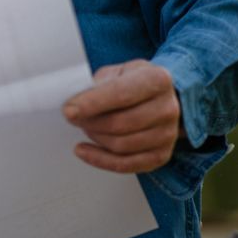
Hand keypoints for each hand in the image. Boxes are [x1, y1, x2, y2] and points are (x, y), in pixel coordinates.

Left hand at [62, 59, 180, 173]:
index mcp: (157, 79)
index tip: (69, 110)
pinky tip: (84, 150)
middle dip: (90, 122)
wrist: (158, 97)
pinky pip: (126, 164)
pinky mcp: (161, 155)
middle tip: (73, 117)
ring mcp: (168, 134)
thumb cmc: (134, 83)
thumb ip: (98, 84)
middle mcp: (168, 108)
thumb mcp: (116, 72)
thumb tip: (74, 102)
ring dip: (95, 137)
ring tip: (85, 126)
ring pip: (121, 145)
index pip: (121, 94)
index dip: (92, 103)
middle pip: (120, 123)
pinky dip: (100, 160)